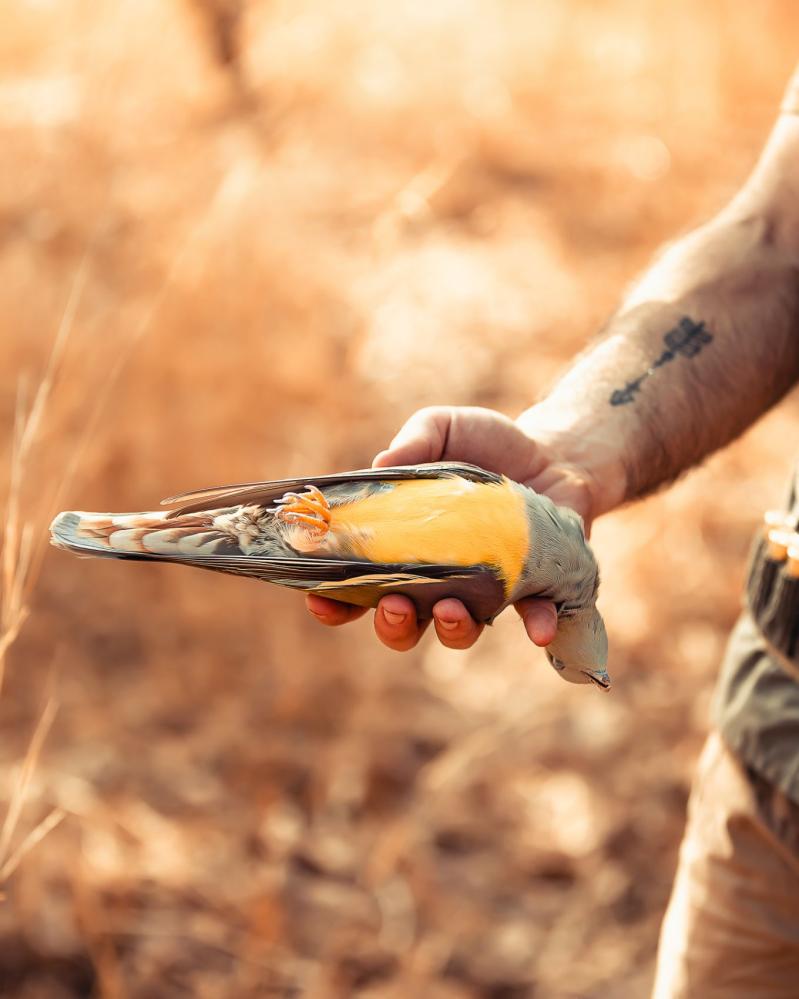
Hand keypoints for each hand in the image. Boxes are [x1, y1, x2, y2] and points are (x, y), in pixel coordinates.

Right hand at [306, 405, 604, 652]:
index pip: (355, 584)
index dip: (333, 600)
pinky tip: (537, 626)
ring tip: (450, 609)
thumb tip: (383, 462)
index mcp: (403, 546)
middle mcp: (437, 579)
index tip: (320, 599)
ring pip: (457, 631)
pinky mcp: (534, 588)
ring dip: (449, 630)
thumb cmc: (486, 444)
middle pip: (400, 623)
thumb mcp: (444, 427)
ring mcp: (484, 590)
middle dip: (390, 625)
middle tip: (394, 605)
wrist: (554, 452)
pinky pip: (534, 618)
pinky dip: (537, 625)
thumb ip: (414, 441)